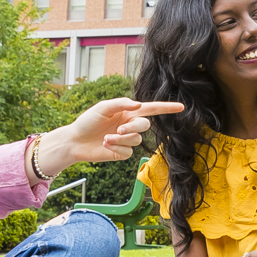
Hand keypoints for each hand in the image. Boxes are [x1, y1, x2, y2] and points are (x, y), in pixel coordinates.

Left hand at [43, 98, 186, 171]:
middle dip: (133, 127)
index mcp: (128, 112)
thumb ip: (121, 103)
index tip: (181, 107)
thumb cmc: (88, 121)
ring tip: (106, 138)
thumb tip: (139, 105)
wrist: (75, 140)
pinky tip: (105, 144)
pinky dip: (116, 147)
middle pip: (144, 125)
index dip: (166, 108)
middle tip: (119, 129)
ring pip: (136, 139)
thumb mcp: (103, 107)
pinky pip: (127, 151)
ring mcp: (127, 140)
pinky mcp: (122, 153)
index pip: (151, 109)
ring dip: (121, 139)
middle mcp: (130, 125)